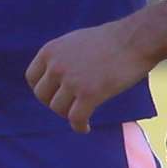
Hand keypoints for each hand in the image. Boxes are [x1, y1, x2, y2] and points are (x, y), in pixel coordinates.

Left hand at [27, 18, 158, 132]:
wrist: (135, 39)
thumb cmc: (110, 40)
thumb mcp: (75, 41)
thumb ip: (60, 57)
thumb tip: (52, 77)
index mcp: (51, 50)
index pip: (32, 78)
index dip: (42, 90)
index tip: (53, 95)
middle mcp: (56, 65)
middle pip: (42, 96)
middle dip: (54, 103)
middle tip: (69, 105)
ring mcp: (72, 80)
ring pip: (58, 109)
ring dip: (68, 114)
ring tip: (80, 114)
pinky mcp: (89, 94)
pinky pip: (75, 119)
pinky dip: (79, 127)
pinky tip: (86, 127)